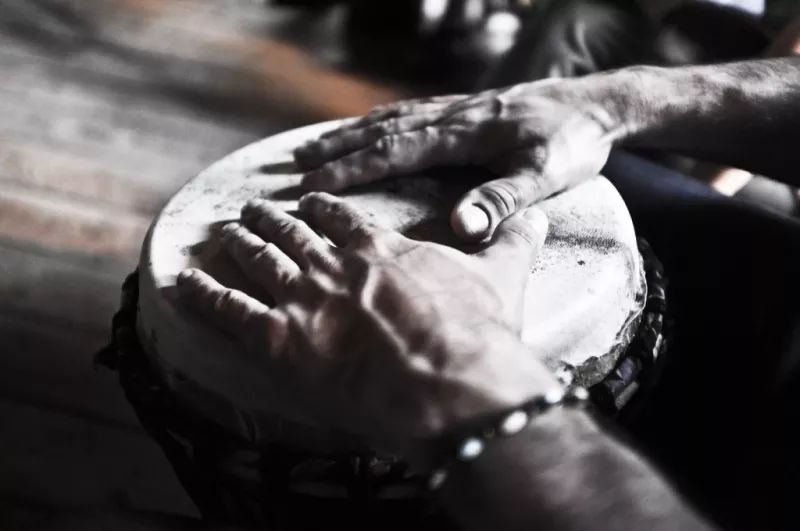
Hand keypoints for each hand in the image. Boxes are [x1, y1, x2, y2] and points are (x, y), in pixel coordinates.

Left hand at [177, 192, 558, 461]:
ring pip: (259, 261)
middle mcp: (335, 267)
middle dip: (270, 219)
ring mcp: (304, 302)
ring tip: (224, 231)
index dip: (320, 207)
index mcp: (380, 250)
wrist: (451, 383)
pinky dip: (203, 293)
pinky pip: (229, 311)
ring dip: (238, 244)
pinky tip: (183, 280)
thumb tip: (537, 217)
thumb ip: (512, 241)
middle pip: (291, 234)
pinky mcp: (281, 342)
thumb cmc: (476, 332)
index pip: (340, 218)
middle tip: (252, 210)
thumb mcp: (502, 274)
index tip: (307, 201)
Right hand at [294, 80, 621, 240]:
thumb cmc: (574, 143)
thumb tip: (460, 226)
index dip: (352, 170)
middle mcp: (452, 116)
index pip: (395, 153)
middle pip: (383, 132)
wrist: (599, 103)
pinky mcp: (467, 108)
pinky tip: (371, 126)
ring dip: (352, 133)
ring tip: (318, 144)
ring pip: (392, 119)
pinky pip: (412, 111)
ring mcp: (458, 108)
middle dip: (338, 150)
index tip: (314, 185)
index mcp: (464, 134)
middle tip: (297, 165)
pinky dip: (381, 121)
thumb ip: (503, 198)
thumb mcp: (545, 174)